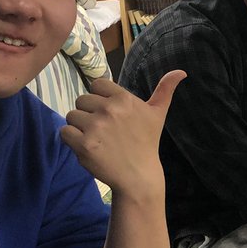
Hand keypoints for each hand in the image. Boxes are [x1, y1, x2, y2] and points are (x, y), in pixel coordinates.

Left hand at [61, 71, 185, 196]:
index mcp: (124, 98)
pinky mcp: (83, 144)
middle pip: (82, 100)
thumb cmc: (147, 143)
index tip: (110, 114)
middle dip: (89, 113)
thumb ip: (165, 90)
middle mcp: (109, 109)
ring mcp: (95, 127)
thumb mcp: (158, 114)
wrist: (138, 176)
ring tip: (96, 139)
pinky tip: (87, 146)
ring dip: (79, 127)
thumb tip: (181, 71)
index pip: (97, 84)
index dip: (100, 98)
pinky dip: (72, 139)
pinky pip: (65, 132)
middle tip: (104, 130)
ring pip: (72, 115)